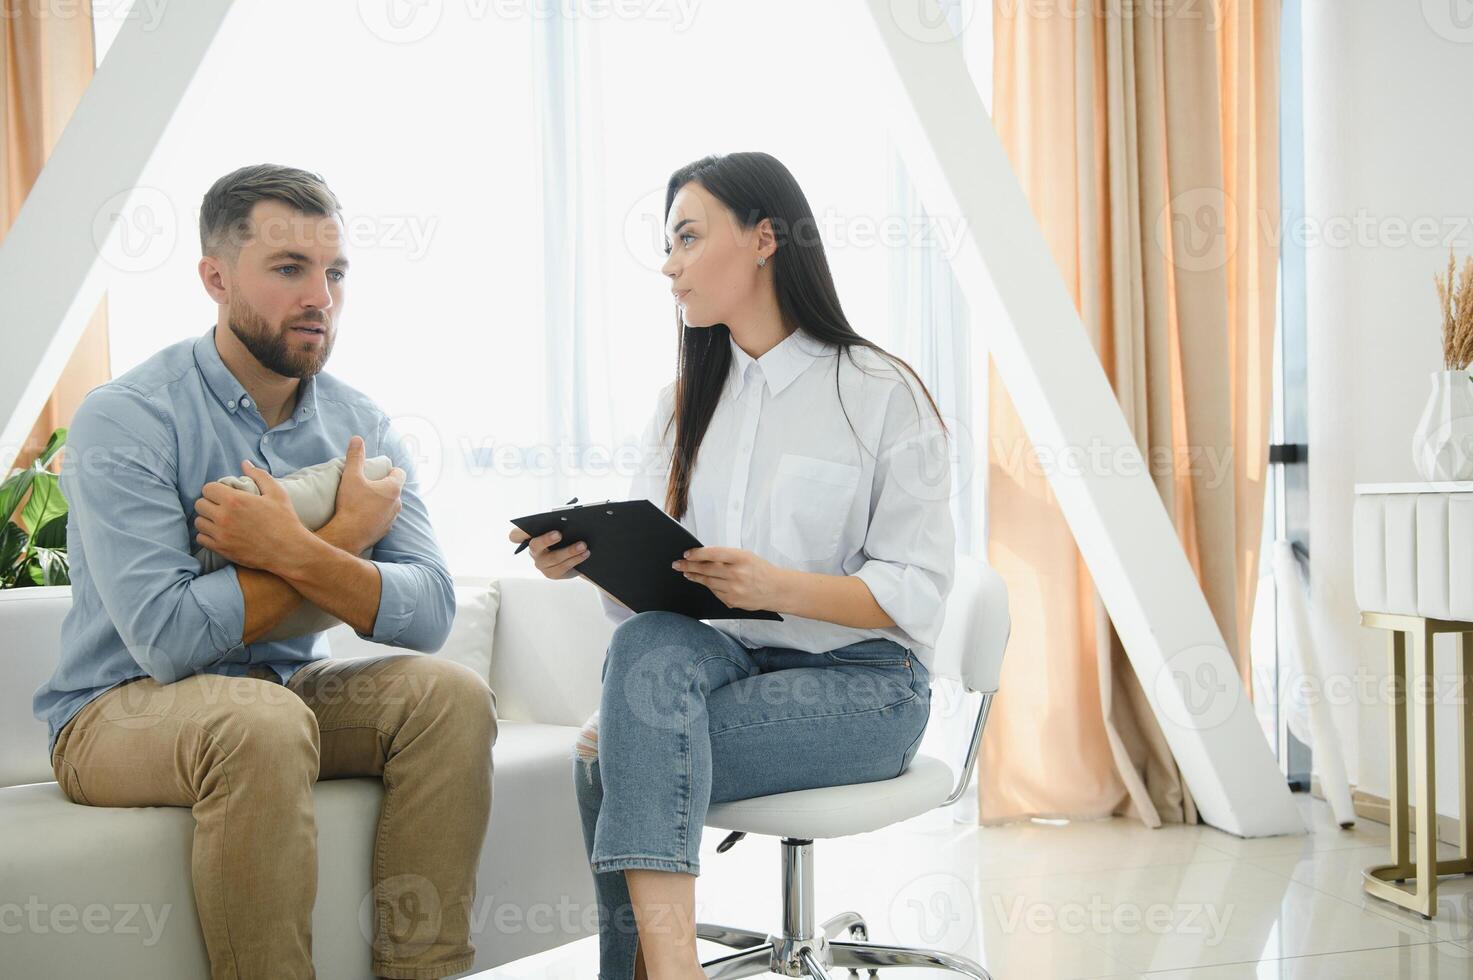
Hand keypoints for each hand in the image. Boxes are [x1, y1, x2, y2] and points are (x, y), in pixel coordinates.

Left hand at [195, 460, 310, 571]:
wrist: (289, 551)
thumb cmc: (285, 520)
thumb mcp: (276, 493)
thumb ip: (259, 475)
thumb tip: (245, 463)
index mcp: (235, 500)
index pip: (207, 489)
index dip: (215, 489)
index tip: (224, 494)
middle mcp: (224, 517)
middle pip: (200, 505)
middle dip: (210, 503)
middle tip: (221, 507)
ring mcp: (221, 534)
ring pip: (199, 522)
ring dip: (207, 519)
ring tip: (220, 520)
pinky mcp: (221, 549)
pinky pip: (201, 539)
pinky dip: (208, 535)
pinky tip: (220, 533)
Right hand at [327, 436, 404, 553]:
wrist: (347, 535)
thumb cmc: (351, 504)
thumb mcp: (351, 476)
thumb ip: (355, 457)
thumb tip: (357, 439)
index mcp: (393, 489)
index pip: (400, 473)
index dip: (390, 470)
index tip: (379, 471)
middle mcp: (397, 504)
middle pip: (395, 490)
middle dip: (384, 486)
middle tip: (369, 485)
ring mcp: (392, 519)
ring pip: (390, 505)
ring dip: (381, 502)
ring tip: (365, 501)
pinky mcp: (384, 531)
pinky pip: (384, 519)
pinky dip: (376, 515)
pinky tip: (364, 515)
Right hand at [508, 526, 588, 579]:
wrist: (577, 557)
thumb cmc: (566, 537)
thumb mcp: (561, 528)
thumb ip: (559, 522)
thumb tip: (567, 518)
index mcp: (531, 537)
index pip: (516, 535)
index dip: (519, 532)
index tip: (528, 526)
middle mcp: (533, 551)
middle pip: (535, 545)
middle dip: (546, 539)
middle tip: (559, 534)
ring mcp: (541, 564)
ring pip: (553, 558)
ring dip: (570, 551)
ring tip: (583, 545)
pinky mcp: (551, 574)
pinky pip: (563, 567)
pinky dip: (576, 559)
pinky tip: (585, 554)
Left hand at [672, 547, 783, 611]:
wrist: (777, 589)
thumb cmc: (761, 570)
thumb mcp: (746, 556)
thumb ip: (726, 556)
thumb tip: (703, 556)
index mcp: (741, 558)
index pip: (713, 554)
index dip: (697, 554)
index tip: (687, 554)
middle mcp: (737, 574)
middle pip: (706, 569)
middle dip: (689, 566)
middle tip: (677, 564)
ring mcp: (734, 589)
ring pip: (708, 582)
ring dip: (695, 577)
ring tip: (686, 573)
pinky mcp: (732, 601)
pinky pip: (715, 593)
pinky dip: (710, 587)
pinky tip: (706, 583)